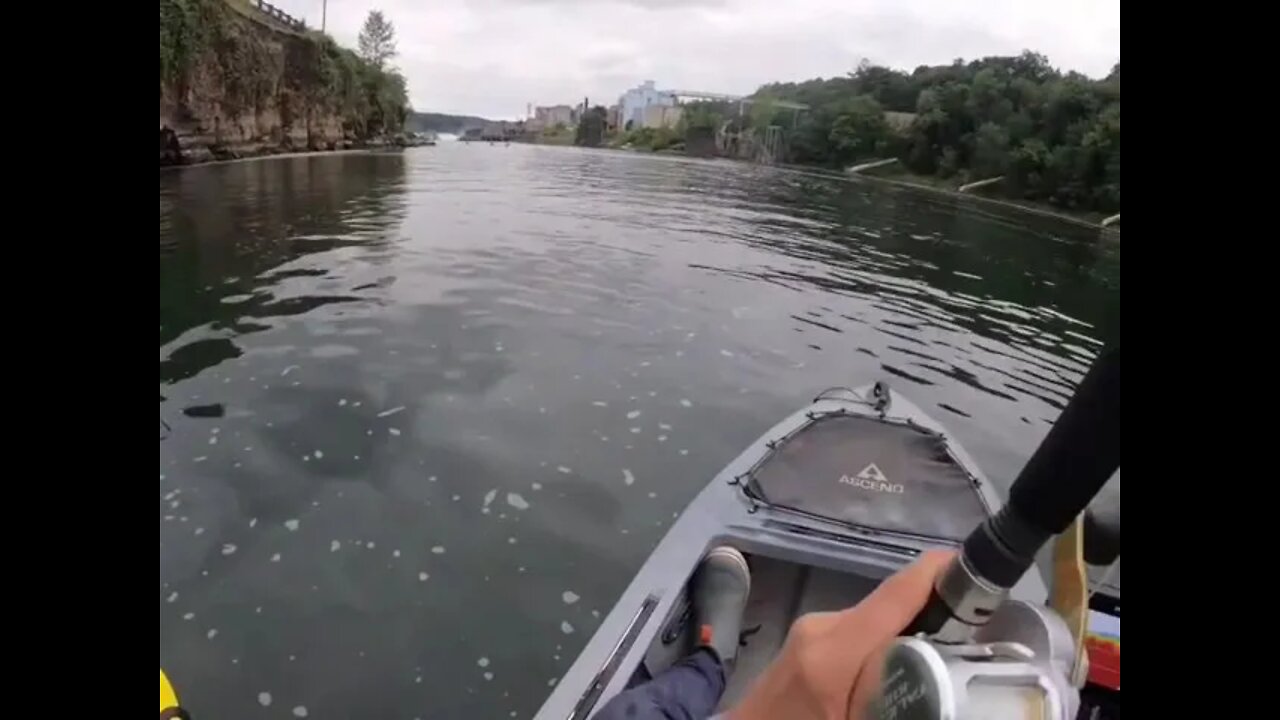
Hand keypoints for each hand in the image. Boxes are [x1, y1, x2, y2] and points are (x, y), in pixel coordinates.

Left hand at [726, 550, 953, 719]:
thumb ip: (898, 701)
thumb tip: (936, 691)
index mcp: (833, 654)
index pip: (894, 597)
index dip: (936, 573)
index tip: (975, 564)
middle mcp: (820, 630)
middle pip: (889, 608)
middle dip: (934, 613)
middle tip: (979, 632)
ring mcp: (809, 633)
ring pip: (873, 622)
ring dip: (908, 634)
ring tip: (948, 655)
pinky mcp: (805, 643)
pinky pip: (856, 634)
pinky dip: (883, 645)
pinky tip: (902, 670)